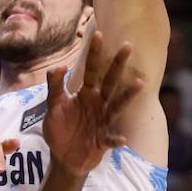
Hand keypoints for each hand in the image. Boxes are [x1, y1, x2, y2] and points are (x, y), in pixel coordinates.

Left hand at [43, 31, 141, 176]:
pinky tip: (122, 139)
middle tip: (127, 45)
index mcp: (86, 94)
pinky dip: (116, 140)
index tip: (98, 32)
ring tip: (139, 83)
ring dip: (128, 95)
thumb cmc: (59, 130)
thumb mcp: (52, 107)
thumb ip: (54, 86)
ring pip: (117, 105)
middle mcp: (98, 104)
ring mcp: (103, 121)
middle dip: (118, 64)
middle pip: (110, 81)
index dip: (93, 53)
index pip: (91, 70)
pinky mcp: (102, 141)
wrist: (63, 158)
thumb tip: (59, 65)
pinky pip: (111, 139)